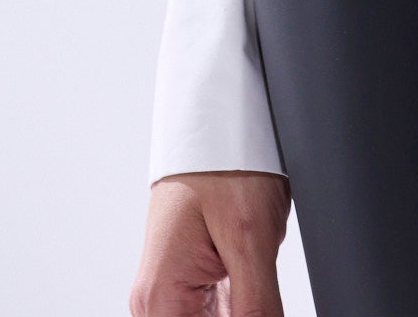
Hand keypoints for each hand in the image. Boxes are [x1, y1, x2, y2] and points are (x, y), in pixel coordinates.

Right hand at [131, 171, 289, 316]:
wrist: (220, 120)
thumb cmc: (224, 162)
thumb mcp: (251, 239)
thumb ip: (256, 306)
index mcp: (160, 297)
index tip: (260, 309)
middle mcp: (157, 298)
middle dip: (241, 313)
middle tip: (259, 284)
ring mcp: (171, 286)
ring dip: (240, 307)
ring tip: (250, 264)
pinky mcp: (189, 274)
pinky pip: (214, 308)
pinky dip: (239, 302)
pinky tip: (254, 278)